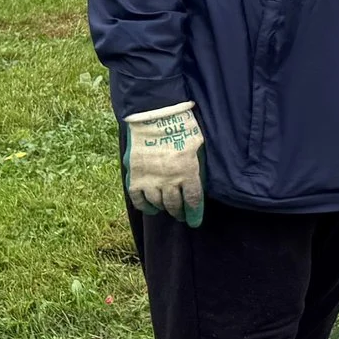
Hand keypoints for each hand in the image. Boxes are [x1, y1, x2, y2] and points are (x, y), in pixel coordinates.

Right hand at [122, 102, 204, 224]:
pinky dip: (145, 206)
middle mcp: (169, 180)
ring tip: (167, 208)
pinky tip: (150, 207)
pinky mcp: (135, 177)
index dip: (194, 213)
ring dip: (164, 208)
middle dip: (179, 212)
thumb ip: (200, 163)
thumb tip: (203, 178)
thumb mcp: (198, 144)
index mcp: (188, 172)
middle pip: (175, 205)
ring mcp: (151, 180)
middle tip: (181, 215)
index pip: (193, 200)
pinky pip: (139, 199)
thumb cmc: (181, 127)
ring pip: (158, 203)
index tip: (195, 221)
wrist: (153, 116)